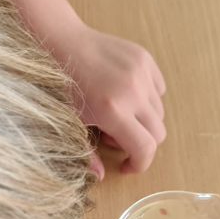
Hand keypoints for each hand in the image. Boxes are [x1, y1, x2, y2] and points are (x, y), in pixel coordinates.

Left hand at [56, 23, 166, 178]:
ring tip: (118, 115)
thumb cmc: (60, 85)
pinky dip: (147, 99)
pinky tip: (125, 95)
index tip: (127, 166)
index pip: (146, 148)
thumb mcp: (69, 123)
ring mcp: (141, 72)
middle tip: (115, 138)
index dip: (140, 164)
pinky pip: (158, 89)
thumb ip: (86, 154)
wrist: (60, 41)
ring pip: (159, 112)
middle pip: (158, 132)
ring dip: (143, 121)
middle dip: (141, 143)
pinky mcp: (145, 58)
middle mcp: (133, 92)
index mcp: (114, 111)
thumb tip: (100, 177)